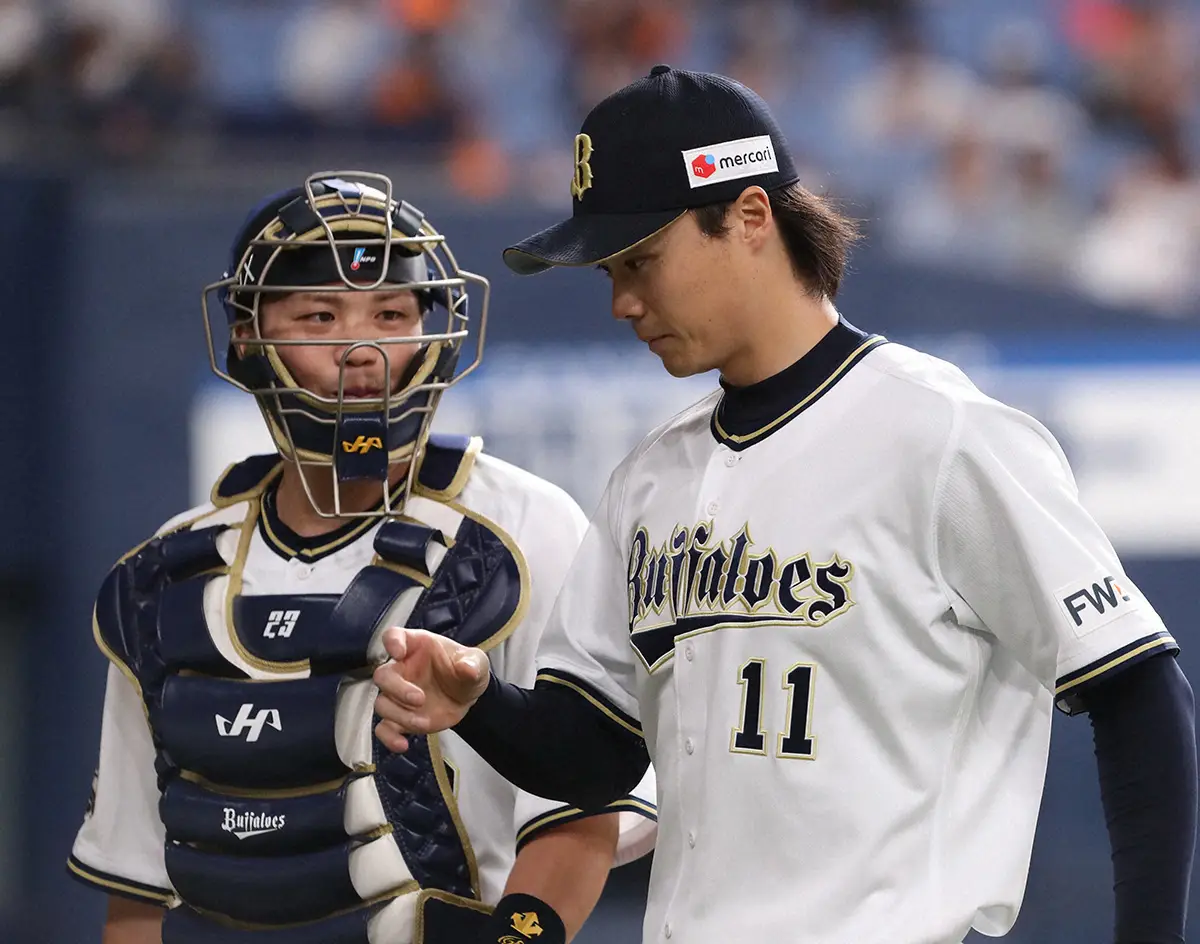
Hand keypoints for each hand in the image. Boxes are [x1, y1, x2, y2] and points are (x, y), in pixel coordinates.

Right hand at [373, 627, 490, 752]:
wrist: (468, 695)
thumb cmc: (466, 669)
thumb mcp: (476, 662)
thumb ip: (472, 663)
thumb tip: (466, 668)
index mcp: (416, 647)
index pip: (394, 636)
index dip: (392, 642)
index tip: (398, 652)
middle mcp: (402, 669)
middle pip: (383, 675)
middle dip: (397, 689)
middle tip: (419, 699)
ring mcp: (398, 695)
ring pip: (382, 704)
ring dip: (399, 715)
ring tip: (423, 723)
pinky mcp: (400, 718)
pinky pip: (384, 728)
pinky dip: (388, 738)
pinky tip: (403, 745)